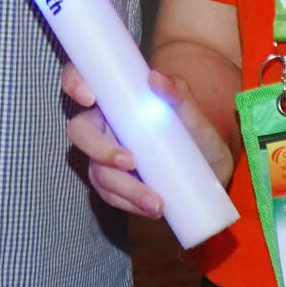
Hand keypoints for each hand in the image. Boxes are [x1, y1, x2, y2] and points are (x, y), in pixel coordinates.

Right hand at [63, 62, 233, 216]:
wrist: (211, 168)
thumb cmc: (196, 132)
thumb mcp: (193, 113)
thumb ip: (177, 94)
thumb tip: (155, 78)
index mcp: (115, 98)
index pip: (81, 79)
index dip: (75, 83)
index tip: (90, 98)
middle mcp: (103, 124)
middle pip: (80, 130)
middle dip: (99, 148)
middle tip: (129, 161)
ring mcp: (104, 155)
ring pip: (97, 170)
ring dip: (123, 188)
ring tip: (155, 202)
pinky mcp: (114, 183)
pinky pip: (110, 194)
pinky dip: (129, 203)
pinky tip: (150, 208)